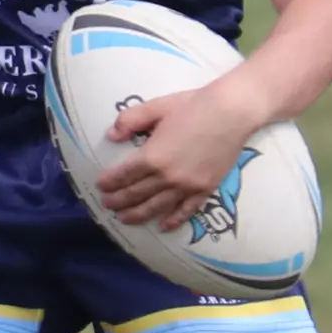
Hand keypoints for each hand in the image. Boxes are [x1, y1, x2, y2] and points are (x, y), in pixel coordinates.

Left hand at [89, 77, 264, 231]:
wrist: (231, 112)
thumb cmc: (193, 106)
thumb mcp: (156, 107)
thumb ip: (130, 120)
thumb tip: (111, 136)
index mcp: (152, 156)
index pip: (124, 175)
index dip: (109, 182)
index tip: (100, 186)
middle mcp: (167, 177)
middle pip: (136, 194)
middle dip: (119, 201)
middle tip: (107, 204)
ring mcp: (187, 186)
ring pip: (157, 207)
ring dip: (138, 215)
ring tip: (124, 219)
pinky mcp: (205, 189)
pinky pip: (186, 210)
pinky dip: (173, 220)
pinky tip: (163, 226)